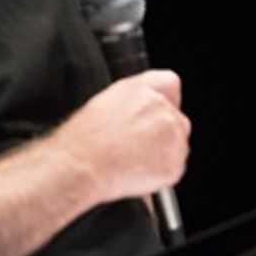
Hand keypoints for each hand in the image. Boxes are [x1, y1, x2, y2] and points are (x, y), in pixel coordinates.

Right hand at [49, 70, 189, 203]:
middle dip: (163, 133)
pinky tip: (136, 172)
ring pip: (178, 143)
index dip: (165, 100)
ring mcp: (172, 134)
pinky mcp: (175, 161)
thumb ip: (133, 101)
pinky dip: (161, 172)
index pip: (169, 83)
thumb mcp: (103, 104)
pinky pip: (175, 166)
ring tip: (131, 160)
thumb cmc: (80, 142)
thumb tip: (142, 110)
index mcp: (141, 91)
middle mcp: (161, 108)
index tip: (158, 113)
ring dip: (163, 152)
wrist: (77, 168)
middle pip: (176, 119)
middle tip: (137, 147)